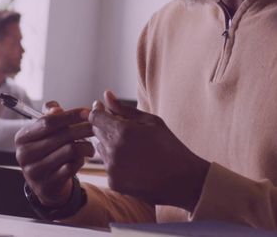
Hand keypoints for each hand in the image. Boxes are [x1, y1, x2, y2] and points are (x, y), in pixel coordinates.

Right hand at [14, 101, 94, 207]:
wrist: (44, 184)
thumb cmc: (47, 150)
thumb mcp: (43, 132)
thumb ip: (50, 115)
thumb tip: (57, 109)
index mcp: (22, 138)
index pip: (48, 121)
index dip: (71, 115)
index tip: (87, 112)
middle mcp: (24, 155)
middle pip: (62, 135)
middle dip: (83, 129)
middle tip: (96, 127)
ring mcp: (35, 171)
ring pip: (70, 150)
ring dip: (85, 146)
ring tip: (90, 146)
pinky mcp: (48, 185)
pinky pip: (72, 167)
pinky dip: (81, 160)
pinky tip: (82, 159)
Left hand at [90, 90, 209, 210]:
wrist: (181, 179)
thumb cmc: (169, 146)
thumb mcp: (151, 122)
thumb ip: (125, 109)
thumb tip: (106, 94)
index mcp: (123, 131)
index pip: (95, 117)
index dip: (98, 111)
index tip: (103, 108)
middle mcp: (113, 150)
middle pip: (96, 132)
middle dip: (105, 126)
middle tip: (123, 128)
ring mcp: (112, 168)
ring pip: (101, 149)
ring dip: (109, 144)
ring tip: (132, 147)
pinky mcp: (114, 183)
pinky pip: (107, 166)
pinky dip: (115, 161)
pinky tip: (134, 162)